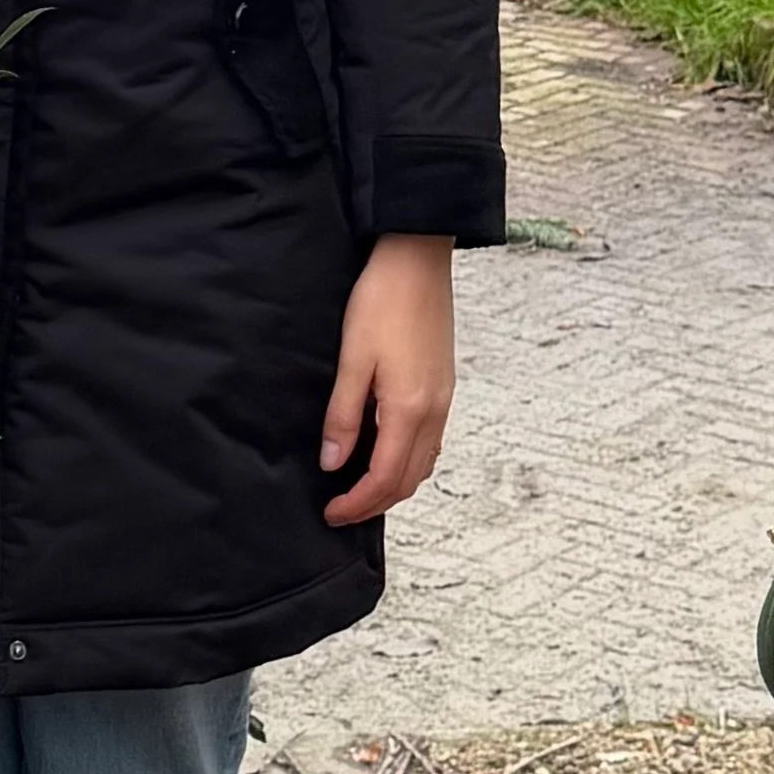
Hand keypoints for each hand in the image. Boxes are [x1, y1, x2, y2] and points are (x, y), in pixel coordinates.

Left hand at [318, 234, 455, 526]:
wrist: (417, 260)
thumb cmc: (382, 301)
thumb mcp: (352, 359)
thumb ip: (343, 416)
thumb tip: (332, 463)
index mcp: (409, 409)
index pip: (384, 479)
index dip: (356, 504)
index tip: (330, 513)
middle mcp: (434, 412)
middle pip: (408, 480)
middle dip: (374, 504)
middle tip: (340, 510)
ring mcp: (443, 400)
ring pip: (423, 464)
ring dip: (393, 485)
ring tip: (359, 489)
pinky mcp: (443, 387)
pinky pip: (430, 442)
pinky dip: (408, 461)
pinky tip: (385, 454)